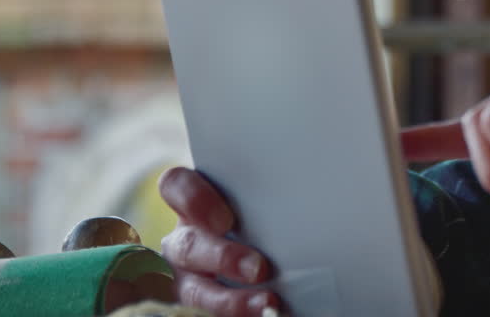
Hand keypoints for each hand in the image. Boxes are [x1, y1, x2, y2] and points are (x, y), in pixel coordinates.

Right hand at [157, 166, 280, 316]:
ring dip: (229, 300)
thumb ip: (268, 204)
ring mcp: (185, 277)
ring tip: (266, 304)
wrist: (262, 263)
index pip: (176, 186)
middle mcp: (183, 240)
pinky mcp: (194, 303)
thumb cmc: (264, 225)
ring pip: (193, 290)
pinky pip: (201, 313)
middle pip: (188, 245)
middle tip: (259, 268)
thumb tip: (313, 201)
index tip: (226, 221)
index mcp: (194, 205)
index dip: (194, 200)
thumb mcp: (260, 210)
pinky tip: (262, 315)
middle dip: (223, 258)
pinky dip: (234, 314)